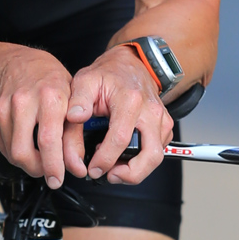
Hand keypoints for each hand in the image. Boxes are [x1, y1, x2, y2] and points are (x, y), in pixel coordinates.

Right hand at [0, 48, 72, 187]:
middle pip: (24, 152)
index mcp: (48, 97)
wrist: (15, 63)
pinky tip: (28, 146)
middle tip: (50, 172)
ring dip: (28, 164)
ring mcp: (3, 111)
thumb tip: (76, 166)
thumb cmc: (48, 79)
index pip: (48, 140)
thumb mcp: (72, 100)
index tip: (59, 179)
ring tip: (41, 158)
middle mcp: (23, 103)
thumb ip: (75, 134)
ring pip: (12, 154)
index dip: (53, 166)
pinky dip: (17, 154)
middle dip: (38, 170)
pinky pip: (3, 148)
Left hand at [62, 47, 173, 184]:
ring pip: (156, 157)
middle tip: (109, 175)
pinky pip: (158, 152)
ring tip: (114, 166)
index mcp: (130, 100)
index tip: (93, 168)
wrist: (130, 65)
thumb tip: (74, 117)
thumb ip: (77, 101)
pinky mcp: (165, 127)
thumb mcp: (85, 81)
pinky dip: (142, 161)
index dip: (106, 160)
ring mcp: (161, 120)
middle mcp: (150, 111)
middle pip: (150, 156)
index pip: (120, 139)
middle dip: (129, 174)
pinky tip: (123, 155)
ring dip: (135, 170)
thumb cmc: (108, 74)